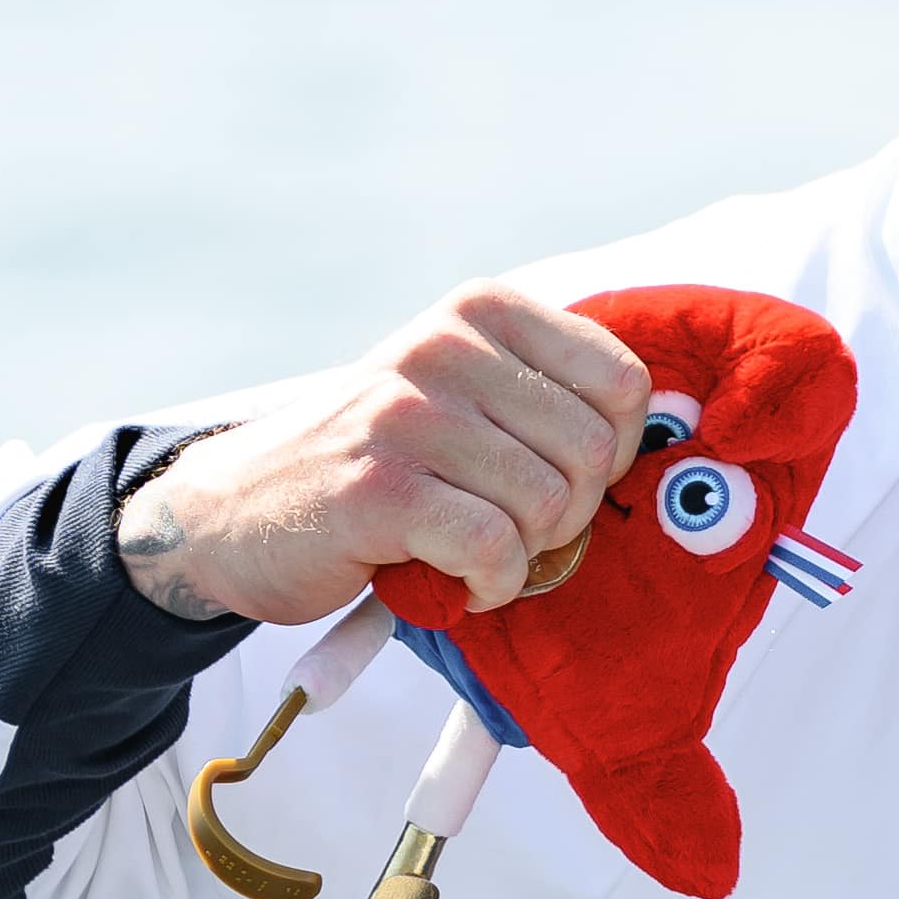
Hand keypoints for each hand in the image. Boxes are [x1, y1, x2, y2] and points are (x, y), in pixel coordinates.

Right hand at [114, 282, 652, 622]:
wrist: (241, 509)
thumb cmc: (379, 461)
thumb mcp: (462, 394)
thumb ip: (547, 395)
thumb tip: (657, 430)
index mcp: (480, 312)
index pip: (623, 383)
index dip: (612, 454)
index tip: (556, 476)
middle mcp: (443, 347)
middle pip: (595, 452)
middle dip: (569, 514)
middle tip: (509, 528)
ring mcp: (407, 415)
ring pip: (548, 506)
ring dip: (524, 556)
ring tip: (471, 552)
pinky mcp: (379, 489)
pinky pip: (495, 551)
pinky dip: (489, 587)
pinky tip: (454, 581)